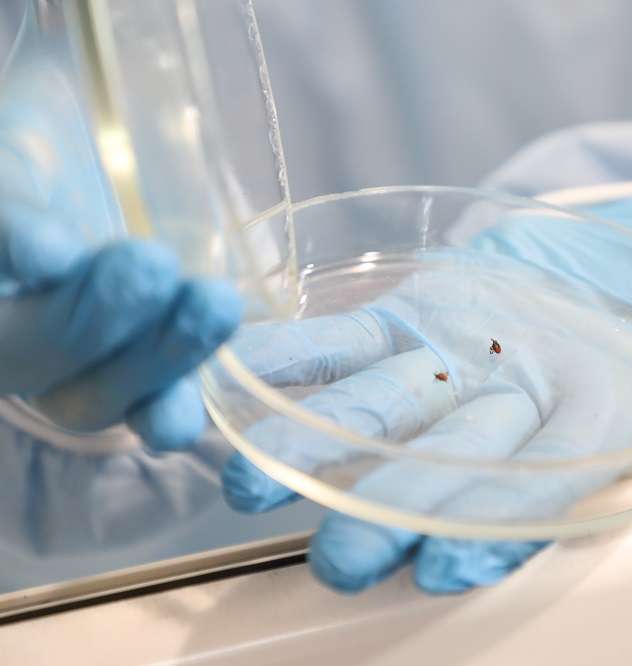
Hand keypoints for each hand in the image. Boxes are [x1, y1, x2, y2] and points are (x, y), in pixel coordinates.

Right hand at [0, 38, 241, 450]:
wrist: (117, 163)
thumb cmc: (81, 117)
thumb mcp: (58, 80)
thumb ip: (49, 75)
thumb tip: (70, 11)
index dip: (5, 238)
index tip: (48, 244)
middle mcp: (8, 305)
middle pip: (15, 345)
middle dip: (81, 315)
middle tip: (147, 263)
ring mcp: (60, 352)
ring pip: (80, 393)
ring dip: (148, 359)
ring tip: (212, 303)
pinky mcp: (135, 375)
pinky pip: (140, 412)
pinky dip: (166, 410)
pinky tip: (190, 411)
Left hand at [222, 187, 631, 592]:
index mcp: (601, 426)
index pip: (552, 491)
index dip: (504, 527)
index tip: (453, 564)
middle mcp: (518, 411)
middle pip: (449, 470)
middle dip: (391, 513)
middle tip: (336, 562)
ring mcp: (457, 364)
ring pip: (378, 411)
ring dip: (313, 444)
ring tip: (249, 480)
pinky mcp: (417, 314)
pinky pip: (348, 337)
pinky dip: (293, 353)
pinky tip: (234, 369)